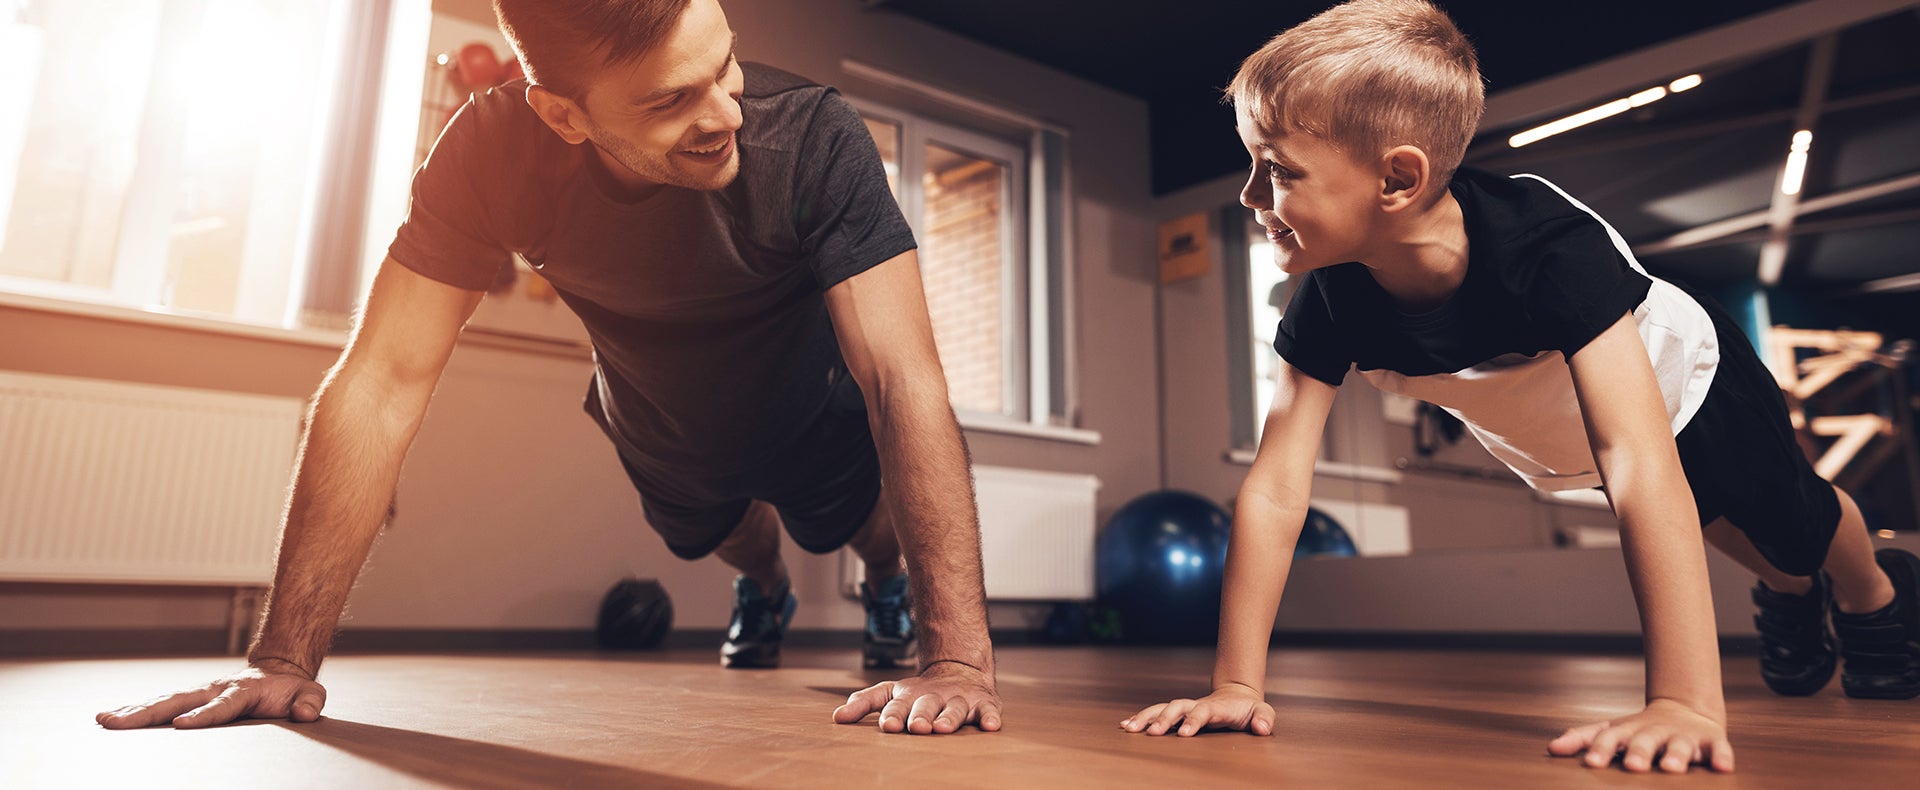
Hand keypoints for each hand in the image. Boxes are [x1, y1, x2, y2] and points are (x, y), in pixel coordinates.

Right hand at [95, 662, 326, 729]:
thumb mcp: (309, 694)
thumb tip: (306, 713)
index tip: (181, 725)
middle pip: (178, 701)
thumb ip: (310, 702)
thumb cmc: (291, 690)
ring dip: (134, 712)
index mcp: (242, 692)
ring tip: (105, 721)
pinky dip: (135, 710)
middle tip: (118, 722)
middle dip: (148, 713)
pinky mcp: (190, 699)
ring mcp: (199, 693)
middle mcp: (214, 690)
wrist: (278, 673)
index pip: (221, 706)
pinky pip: (160, 704)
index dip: (203, 716)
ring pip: (163, 702)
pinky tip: (110, 719)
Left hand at [832, 661, 1001, 733]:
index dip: (893, 715)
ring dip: (950, 718)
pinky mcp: (983, 705)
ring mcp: (959, 700)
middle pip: (927, 707)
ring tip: (944, 728)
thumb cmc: (918, 693)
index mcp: (909, 696)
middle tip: (917, 727)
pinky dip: (990, 718)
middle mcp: (934, 697)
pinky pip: (988, 711)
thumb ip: (864, 703)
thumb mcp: (890, 693)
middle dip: (921, 716)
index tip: (888, 726)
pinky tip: (991, 725)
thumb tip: (836, 718)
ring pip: (955, 710)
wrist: (959, 672)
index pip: (897, 705)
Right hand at [1121, 682, 1273, 735]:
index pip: (1203, 711)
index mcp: (1216, 707)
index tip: (1185, 733)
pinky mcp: (1178, 713)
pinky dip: (1142, 718)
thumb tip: (1264, 728)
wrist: (1237, 696)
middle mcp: (1197, 704)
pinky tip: (1126, 726)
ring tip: (1129, 728)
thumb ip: (1264, 718)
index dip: (1194, 720)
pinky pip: (1157, 713)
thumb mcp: (1262, 712)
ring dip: (1146, 717)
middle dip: (1164, 719)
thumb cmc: (1249, 709)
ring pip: (1163, 708)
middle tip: (1152, 733)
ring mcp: (1186, 707)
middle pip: (1177, 707)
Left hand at [1548, 698, 1732, 772]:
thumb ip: (1583, 739)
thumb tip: (1551, 748)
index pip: (1610, 738)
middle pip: (1644, 741)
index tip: (1590, 763)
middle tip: (1632, 767)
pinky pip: (1719, 749)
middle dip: (1638, 752)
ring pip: (1679, 746)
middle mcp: (1654, 732)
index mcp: (1628, 731)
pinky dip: (1722, 756)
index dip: (1601, 749)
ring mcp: (1683, 736)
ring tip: (1671, 769)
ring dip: (1675, 756)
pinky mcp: (1711, 742)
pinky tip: (1722, 767)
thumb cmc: (1639, 730)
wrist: (1684, 711)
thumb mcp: (1611, 731)